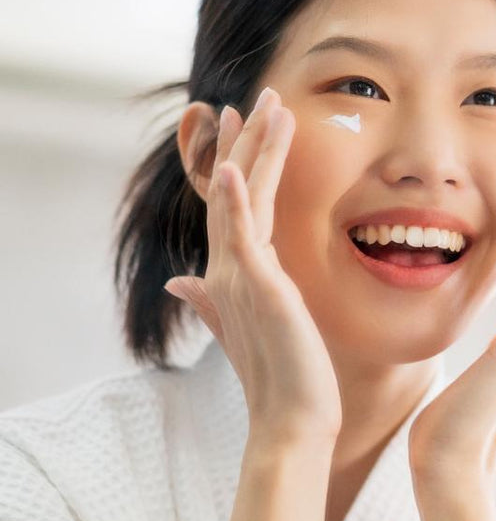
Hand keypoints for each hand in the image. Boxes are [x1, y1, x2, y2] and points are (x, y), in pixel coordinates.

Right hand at [164, 87, 342, 442]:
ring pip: (242, 202)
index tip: (242, 128)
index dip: (237, 165)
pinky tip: (230, 169)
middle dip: (245, 144)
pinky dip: (233, 201)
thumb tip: (179, 281)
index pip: (235, 209)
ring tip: (262, 108)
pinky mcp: (257, 290)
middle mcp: (231, 272)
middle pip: (236, 194)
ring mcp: (241, 279)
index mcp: (235, 278)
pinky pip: (242, 238)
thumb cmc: (281, 380)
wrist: (291, 421)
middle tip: (255, 100)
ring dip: (250, 153)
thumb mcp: (248, 330)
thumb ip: (213, 302)